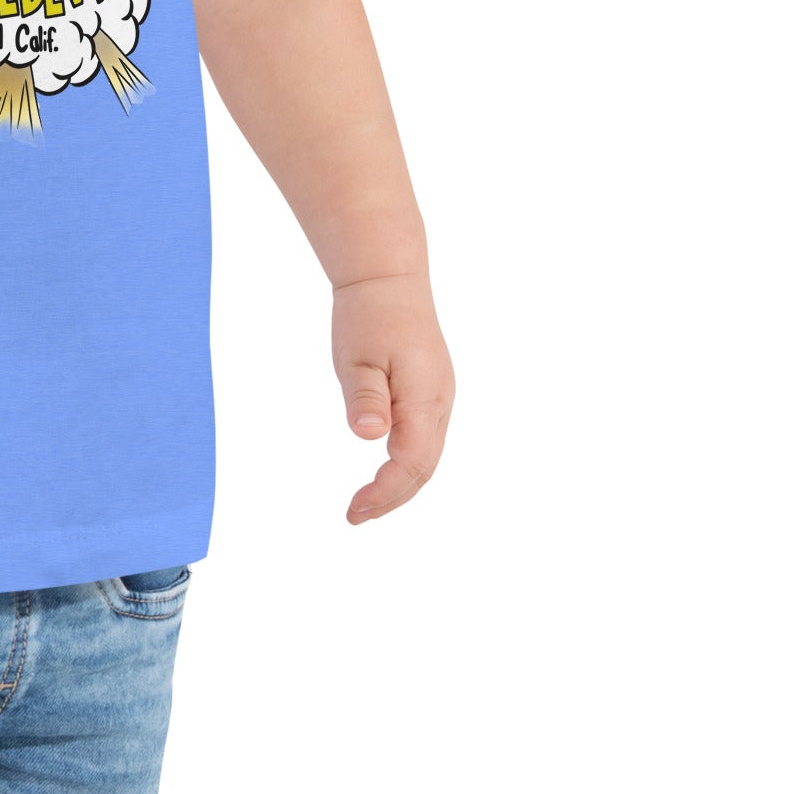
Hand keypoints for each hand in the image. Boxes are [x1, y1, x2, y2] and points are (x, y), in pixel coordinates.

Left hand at [332, 271, 453, 524]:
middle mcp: (440, 403)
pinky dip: (405, 464)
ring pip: (426, 456)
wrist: (388, 278)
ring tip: (365, 505)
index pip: (412, 464)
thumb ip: (365, 397)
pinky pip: (424, 439)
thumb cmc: (369, 315)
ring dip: (400, 485)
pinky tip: (383, 471)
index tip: (353, 510)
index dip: (385, 493)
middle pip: (424, 468)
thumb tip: (369, 436)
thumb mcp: (357, 357)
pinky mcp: (430, 391)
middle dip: (392, 498)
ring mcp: (439, 397)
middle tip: (354, 516)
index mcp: (426, 398)